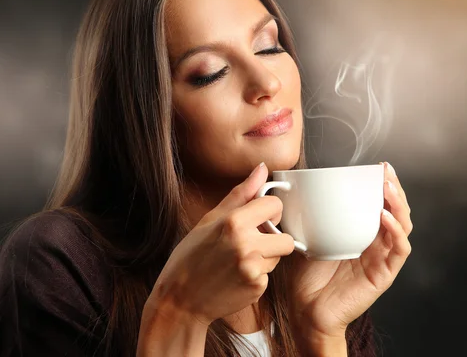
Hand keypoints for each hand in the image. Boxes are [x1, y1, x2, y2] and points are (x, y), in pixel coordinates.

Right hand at [147, 162, 294, 325]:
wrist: (180, 298)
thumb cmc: (191, 256)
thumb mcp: (211, 219)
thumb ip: (242, 193)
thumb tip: (262, 168)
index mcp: (234, 222)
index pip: (275, 206)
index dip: (268, 212)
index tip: (258, 218)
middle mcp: (246, 244)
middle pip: (286, 237)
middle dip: (273, 238)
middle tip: (250, 242)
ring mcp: (253, 268)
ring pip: (278, 257)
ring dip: (265, 257)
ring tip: (239, 260)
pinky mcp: (257, 288)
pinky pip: (269, 275)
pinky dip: (257, 275)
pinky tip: (236, 276)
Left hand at [285, 162, 412, 337]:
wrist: (307, 311)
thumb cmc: (307, 277)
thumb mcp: (308, 238)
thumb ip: (309, 217)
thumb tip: (295, 189)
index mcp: (361, 235)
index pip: (379, 205)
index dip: (383, 186)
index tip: (379, 166)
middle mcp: (375, 244)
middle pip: (396, 211)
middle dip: (394, 189)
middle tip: (387, 171)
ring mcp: (381, 259)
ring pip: (402, 226)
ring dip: (398, 204)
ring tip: (388, 187)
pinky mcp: (384, 274)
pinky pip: (398, 250)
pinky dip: (396, 232)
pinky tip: (384, 217)